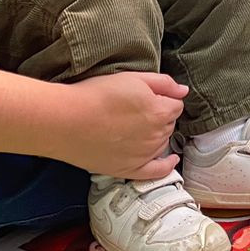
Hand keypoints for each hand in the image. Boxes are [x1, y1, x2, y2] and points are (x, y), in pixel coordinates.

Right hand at [47, 71, 188, 178]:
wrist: (66, 120)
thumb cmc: (96, 95)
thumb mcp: (133, 78)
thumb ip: (163, 84)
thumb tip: (184, 91)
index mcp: (160, 112)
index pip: (176, 105)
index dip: (163, 99)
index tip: (148, 97)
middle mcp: (157, 136)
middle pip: (169, 124)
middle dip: (159, 116)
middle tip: (137, 110)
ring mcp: (144, 156)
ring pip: (162, 143)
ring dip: (156, 135)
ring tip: (136, 127)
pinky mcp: (129, 170)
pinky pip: (156, 172)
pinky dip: (166, 166)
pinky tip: (170, 160)